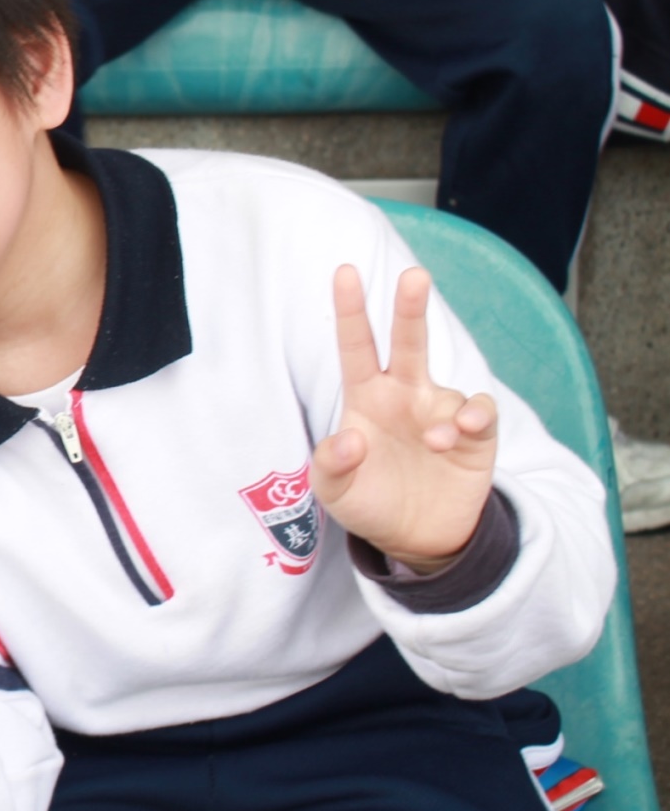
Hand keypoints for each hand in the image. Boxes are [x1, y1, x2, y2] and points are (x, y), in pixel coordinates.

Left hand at [312, 265, 498, 569]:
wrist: (415, 539)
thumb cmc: (369, 503)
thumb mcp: (335, 492)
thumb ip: (331, 466)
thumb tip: (350, 438)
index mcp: (366, 399)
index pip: (356, 346)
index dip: (350, 310)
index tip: (344, 272)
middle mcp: (404, 395)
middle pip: (408, 341)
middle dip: (410, 307)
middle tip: (414, 274)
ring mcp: (440, 411)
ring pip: (448, 384)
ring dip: (445, 409)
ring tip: (435, 441)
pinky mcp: (475, 435)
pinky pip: (480, 411)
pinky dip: (474, 416)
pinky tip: (459, 433)